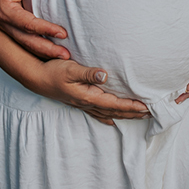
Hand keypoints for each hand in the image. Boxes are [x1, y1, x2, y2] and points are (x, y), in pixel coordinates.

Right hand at [0, 0, 70, 59]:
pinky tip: (51, 50)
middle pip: (27, 41)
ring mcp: (6, 26)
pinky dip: (38, 47)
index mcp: (5, 10)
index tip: (63, 33)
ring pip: (26, 43)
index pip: (28, 24)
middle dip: (47, 49)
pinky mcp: (11, 26)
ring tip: (63, 55)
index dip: (46, 29)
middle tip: (66, 55)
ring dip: (43, 51)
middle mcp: (4, 22)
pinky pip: (25, 40)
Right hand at [29, 59, 148, 124]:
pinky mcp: (79, 102)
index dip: (132, 106)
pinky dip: (108, 117)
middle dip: (134, 113)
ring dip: (125, 115)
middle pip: (115, 111)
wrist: (37, 78)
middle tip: (151, 114)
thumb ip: (89, 73)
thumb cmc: (54, 71)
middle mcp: (88, 103)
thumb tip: (105, 75)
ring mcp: (83, 104)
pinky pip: (98, 113)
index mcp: (89, 96)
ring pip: (109, 113)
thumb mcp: (71, 68)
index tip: (147, 107)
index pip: (115, 104)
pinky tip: (112, 120)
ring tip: (139, 116)